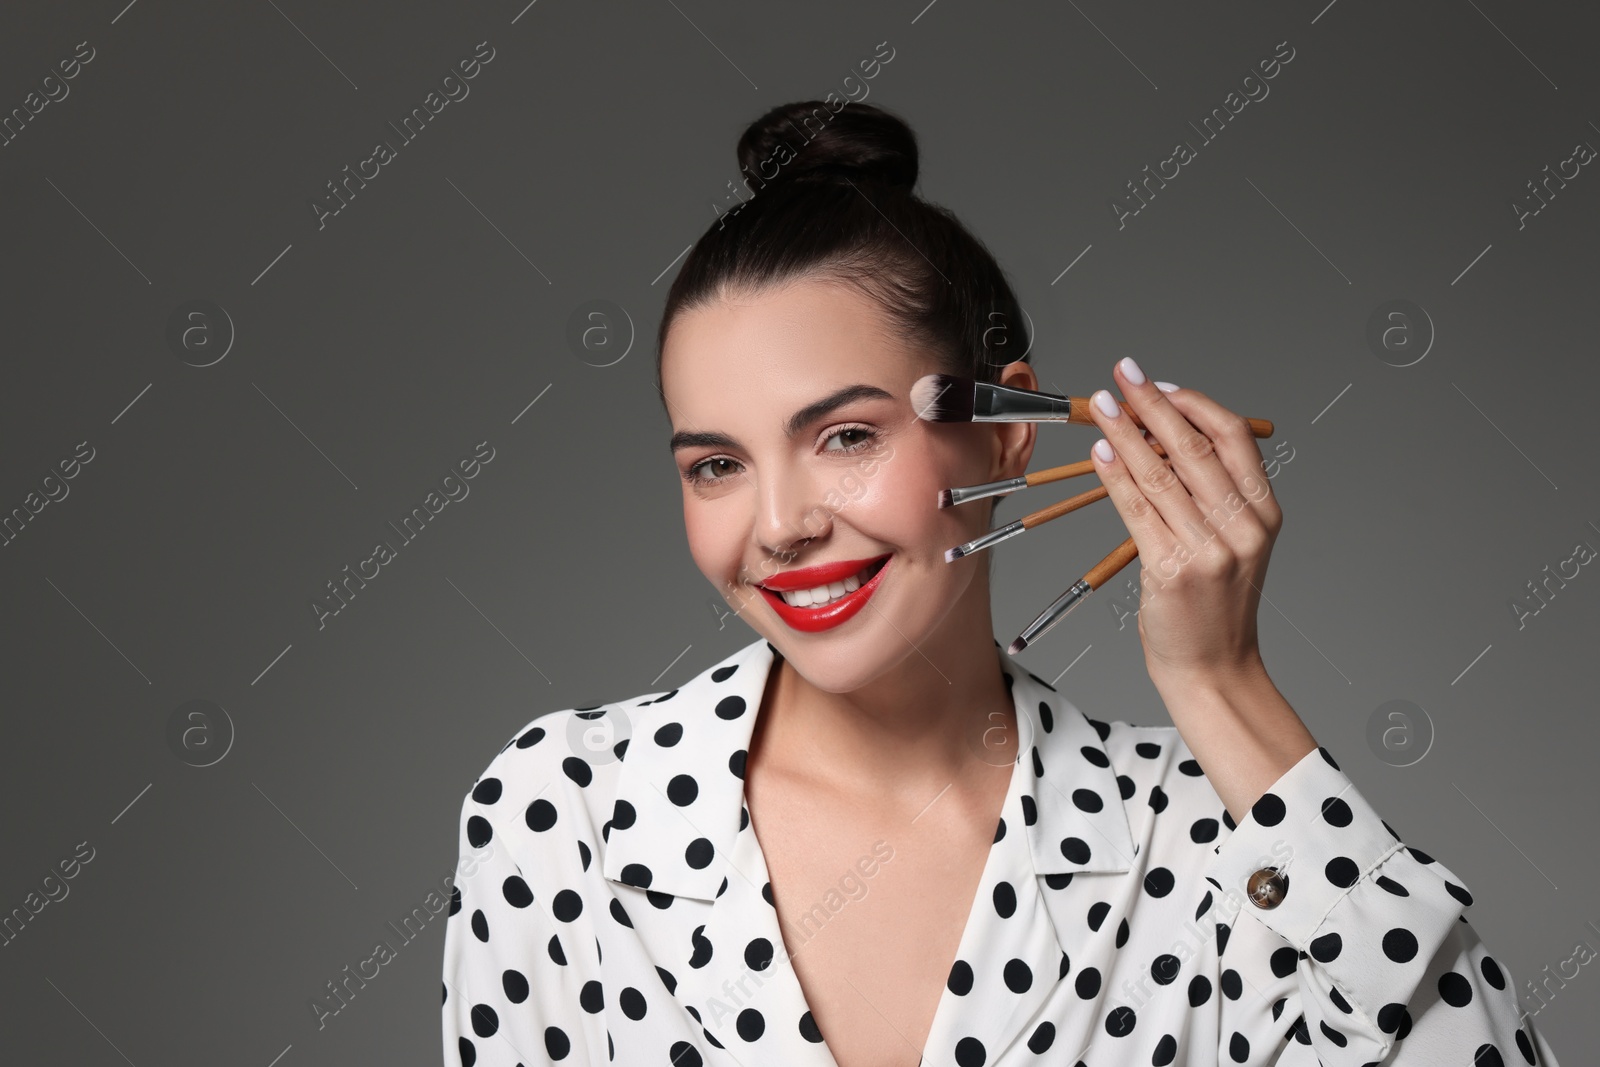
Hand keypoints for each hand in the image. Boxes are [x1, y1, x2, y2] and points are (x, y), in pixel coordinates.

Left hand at [1085, 359, 1281, 683]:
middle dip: (1151, 404)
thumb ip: (1213, 495)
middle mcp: (1243, 527)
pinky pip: (1137, 508)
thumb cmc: (1215, 604)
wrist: (1213, 668)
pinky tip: (1100, 451)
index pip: (1232, 437)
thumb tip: (1167, 436)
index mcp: (1264, 513)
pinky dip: (1115, 474)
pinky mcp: (1172, 569)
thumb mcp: (1233, 543)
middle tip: (1123, 374)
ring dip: (1125, 432)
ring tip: (1101, 406)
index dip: (1192, 403)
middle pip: (1193, 447)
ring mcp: (1210, 549)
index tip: (1158, 383)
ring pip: (1160, 473)